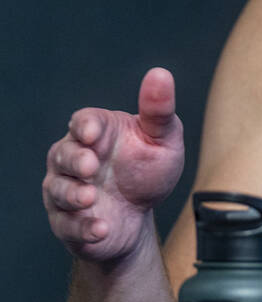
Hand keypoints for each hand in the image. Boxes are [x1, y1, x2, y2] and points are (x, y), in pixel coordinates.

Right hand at [43, 68, 184, 262]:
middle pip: (63, 154)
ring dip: (73, 194)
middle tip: (91, 167)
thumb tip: (161, 74)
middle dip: (75, 160)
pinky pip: (67, 225)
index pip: (83, 122)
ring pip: (57, 189)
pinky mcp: (66, 222)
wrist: (138, 216)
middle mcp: (74, 158)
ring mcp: (66, 190)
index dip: (84, 126)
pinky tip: (100, 227)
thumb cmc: (147, 169)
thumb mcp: (162, 139)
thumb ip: (159, 111)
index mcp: (97, 132)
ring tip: (91, 198)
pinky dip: (82, 227)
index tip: (92, 133)